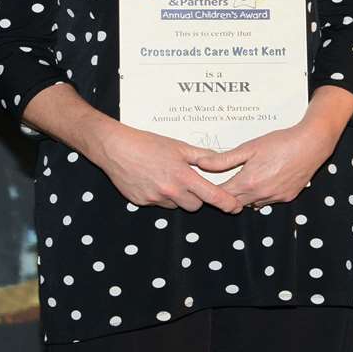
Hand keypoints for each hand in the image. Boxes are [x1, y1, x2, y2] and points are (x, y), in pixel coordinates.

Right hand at [85, 122, 243, 214]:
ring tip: (167, 178)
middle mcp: (170, 191)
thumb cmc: (148, 144)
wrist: (116, 148)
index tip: (235, 207)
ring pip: (176, 206)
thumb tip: (218, 158)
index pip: (212, 196)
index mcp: (183, 176)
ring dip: (178, 197)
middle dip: (197, 198)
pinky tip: (152, 180)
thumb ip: (201, 155)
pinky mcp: (142, 203)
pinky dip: (160, 196)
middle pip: (195, 206)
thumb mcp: (178, 146)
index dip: (226, 203)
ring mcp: (155, 199)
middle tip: (190, 182)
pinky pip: (159, 204)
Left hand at [198, 122, 339, 206]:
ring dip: (246, 195)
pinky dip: (262, 194)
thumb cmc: (280, 142)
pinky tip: (265, 179)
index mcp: (248, 182)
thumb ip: (223, 159)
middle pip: (235, 202)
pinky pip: (268, 201)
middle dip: (229, 193)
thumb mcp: (249, 147)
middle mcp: (260, 194)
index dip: (213, 190)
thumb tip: (201, 164)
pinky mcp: (287, 197)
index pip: (222, 194)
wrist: (311, 144)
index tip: (209, 183)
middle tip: (227, 180)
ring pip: (252, 203)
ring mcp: (275, 198)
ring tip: (247, 178)